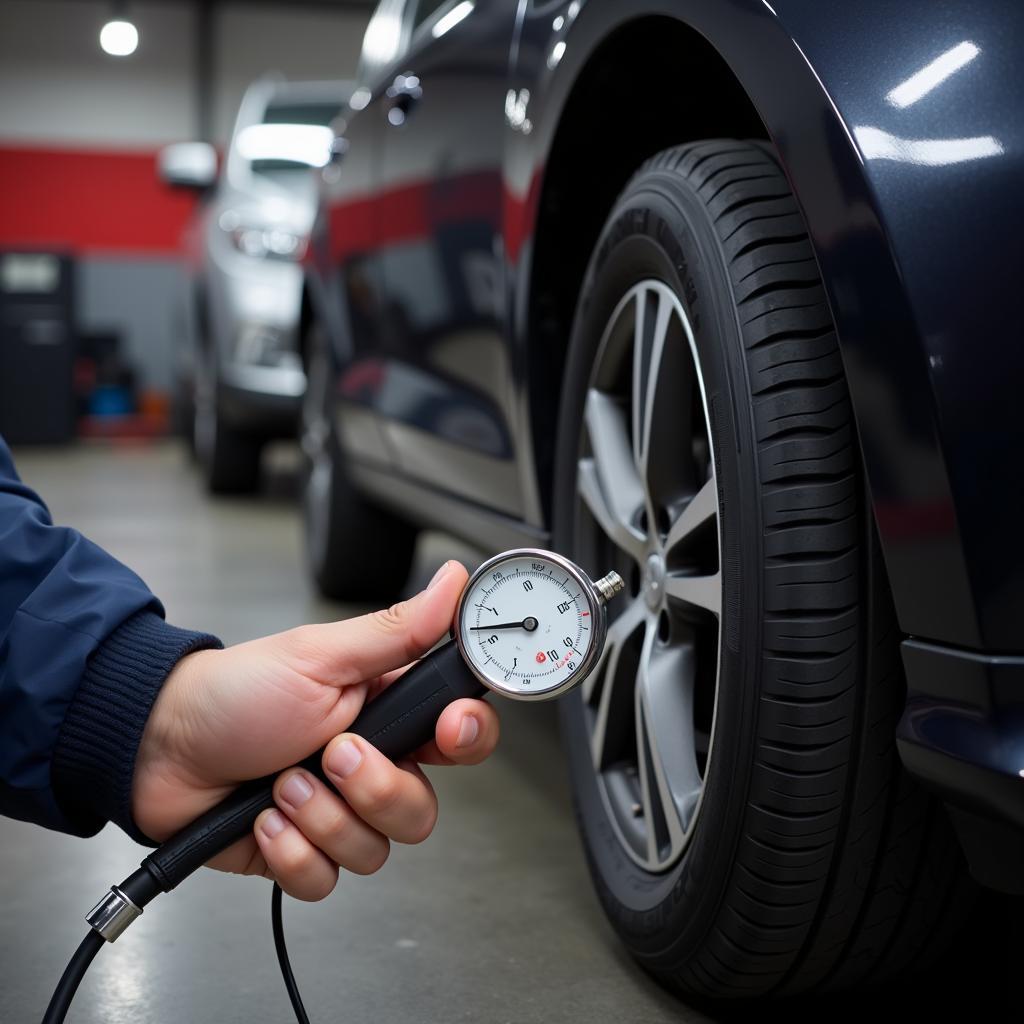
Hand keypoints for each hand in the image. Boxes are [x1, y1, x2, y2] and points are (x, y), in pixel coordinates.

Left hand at [131, 561, 498, 900]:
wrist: (161, 747)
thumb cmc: (239, 692)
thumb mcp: (322, 656)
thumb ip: (399, 630)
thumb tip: (454, 581)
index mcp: (388, 713)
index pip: (463, 736)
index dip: (466, 739)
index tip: (445, 732)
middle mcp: (372, 767)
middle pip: (422, 809)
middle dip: (373, 787)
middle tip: (330, 753)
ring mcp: (339, 813)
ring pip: (376, 850)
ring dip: (320, 816)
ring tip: (281, 781)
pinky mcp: (305, 853)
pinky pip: (327, 878)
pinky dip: (290, 849)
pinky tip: (264, 816)